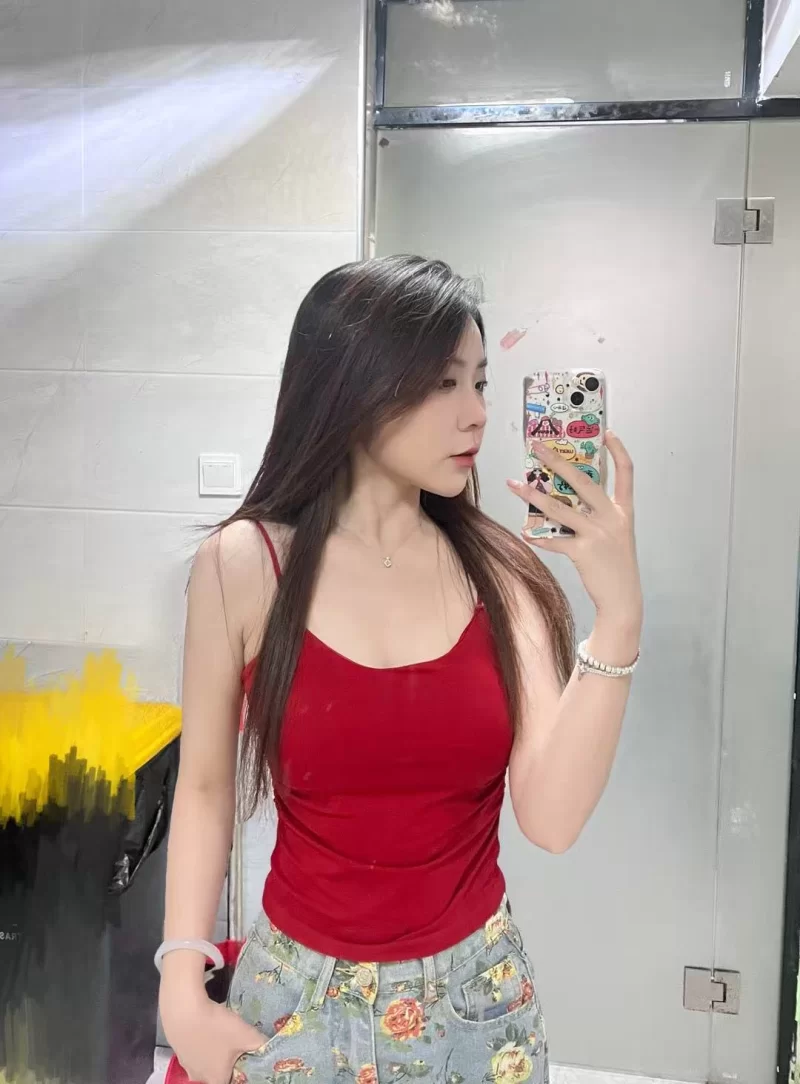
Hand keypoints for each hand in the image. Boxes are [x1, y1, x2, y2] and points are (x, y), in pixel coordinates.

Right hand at [160, 987, 265, 1083]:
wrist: (183, 1009)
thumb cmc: (215, 1027)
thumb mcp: (245, 1034)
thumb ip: (262, 1044)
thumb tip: (272, 1046)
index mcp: (216, 1080)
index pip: (233, 1082)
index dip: (242, 1073)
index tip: (248, 1059)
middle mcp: (198, 1077)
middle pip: (219, 1074)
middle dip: (230, 1062)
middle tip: (239, 1046)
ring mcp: (186, 1063)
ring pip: (206, 1061)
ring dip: (215, 1051)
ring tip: (224, 1034)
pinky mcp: (178, 1048)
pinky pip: (195, 1049)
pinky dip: (203, 1041)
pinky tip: (208, 1027)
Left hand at [507, 431, 641, 631]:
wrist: (622, 597)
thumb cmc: (615, 563)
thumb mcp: (616, 533)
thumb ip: (598, 514)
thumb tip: (565, 497)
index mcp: (624, 510)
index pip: (626, 472)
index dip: (618, 451)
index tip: (607, 432)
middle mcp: (612, 517)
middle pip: (582, 481)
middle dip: (557, 461)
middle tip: (537, 447)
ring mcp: (598, 534)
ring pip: (559, 508)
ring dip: (533, 495)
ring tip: (514, 484)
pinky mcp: (584, 552)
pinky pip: (554, 540)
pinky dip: (537, 537)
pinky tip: (524, 532)